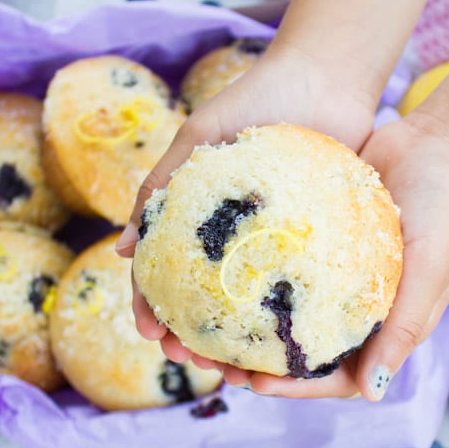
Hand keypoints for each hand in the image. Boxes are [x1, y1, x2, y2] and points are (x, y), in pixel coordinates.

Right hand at [116, 44, 379, 377]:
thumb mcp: (200, 138)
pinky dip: (290, 321)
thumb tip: (122, 251)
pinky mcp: (320, 244)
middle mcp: (240, 238)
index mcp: (204, 219)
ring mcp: (280, 244)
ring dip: (241, 344)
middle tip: (193, 359)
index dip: (155, 306)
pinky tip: (287, 346)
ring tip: (240, 370)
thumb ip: (160, 188)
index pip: (170, 273)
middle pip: (211, 302)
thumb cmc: (258, 98)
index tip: (153, 334)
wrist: (326, 77)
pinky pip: (304, 290)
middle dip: (196, 338)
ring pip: (256, 308)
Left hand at [223, 113, 448, 399]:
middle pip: (306, 353)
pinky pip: (285, 267)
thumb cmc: (445, 209)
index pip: (340, 377)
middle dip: (266, 365)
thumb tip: (372, 395)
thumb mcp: (432, 271)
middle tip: (221, 364)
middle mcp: (359, 309)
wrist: (437, 143)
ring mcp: (337, 276)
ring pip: (289, 313)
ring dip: (254, 327)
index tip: (258, 384)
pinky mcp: (320, 243)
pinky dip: (259, 275)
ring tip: (211, 327)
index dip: (300, 389)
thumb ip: (404, 329)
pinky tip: (225, 273)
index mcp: (387, 327)